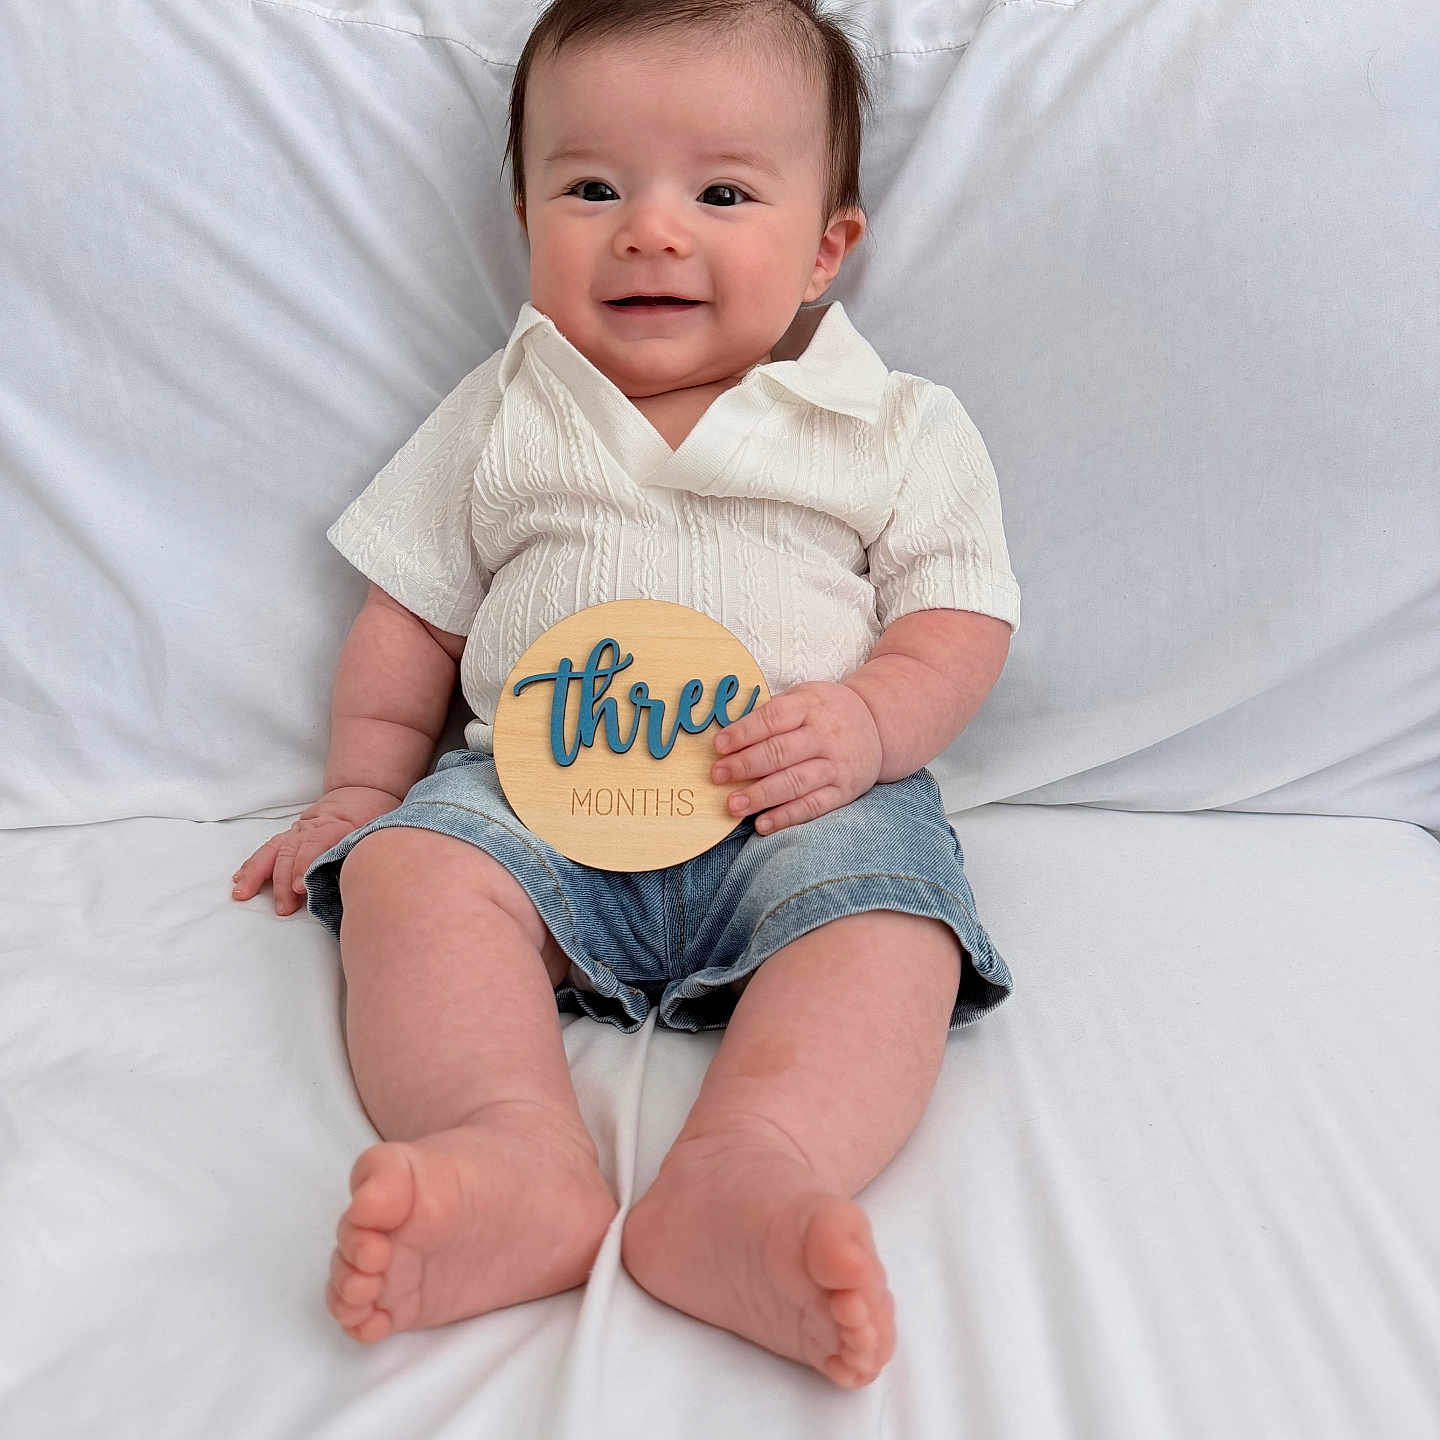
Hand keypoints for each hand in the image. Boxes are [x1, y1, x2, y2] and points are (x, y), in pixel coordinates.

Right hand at [231, 786, 401, 915]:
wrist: (365, 792)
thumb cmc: (377, 816)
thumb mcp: (382, 829)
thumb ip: (367, 850)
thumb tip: (362, 879)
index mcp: (338, 824)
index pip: (316, 843)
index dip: (305, 864)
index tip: (299, 887)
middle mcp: (313, 826)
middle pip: (291, 850)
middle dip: (282, 880)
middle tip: (284, 907)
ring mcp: (300, 830)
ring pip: (274, 849)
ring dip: (257, 873)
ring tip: (243, 894)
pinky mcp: (292, 834)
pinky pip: (268, 848)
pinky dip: (253, 864)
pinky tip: (241, 879)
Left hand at [709, 681, 882, 835]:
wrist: (878, 725)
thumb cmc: (827, 711)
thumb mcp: (804, 697)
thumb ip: (773, 713)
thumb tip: (730, 737)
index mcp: (810, 706)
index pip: (773, 718)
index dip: (743, 733)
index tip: (718, 746)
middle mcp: (825, 735)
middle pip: (780, 752)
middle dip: (745, 765)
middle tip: (717, 776)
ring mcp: (836, 765)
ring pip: (795, 782)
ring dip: (761, 796)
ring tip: (733, 805)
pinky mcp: (844, 790)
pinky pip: (813, 806)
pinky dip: (787, 817)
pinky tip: (762, 824)